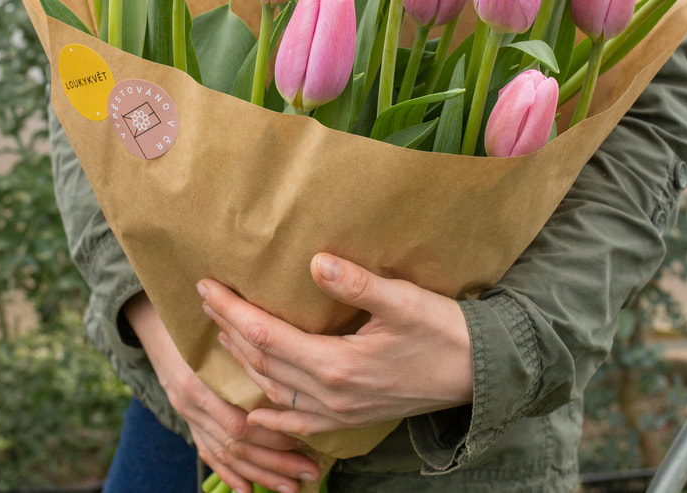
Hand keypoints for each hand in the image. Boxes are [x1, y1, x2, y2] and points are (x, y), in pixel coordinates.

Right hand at [124, 294, 320, 492]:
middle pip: (236, 445)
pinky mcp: (187, 419)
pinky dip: (227, 472)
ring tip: (291, 487)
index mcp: (198, 383)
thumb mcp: (215, 325)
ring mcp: (187, 415)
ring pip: (225, 454)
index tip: (306, 442)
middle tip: (310, 473)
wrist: (151, 318)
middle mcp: (191, 404)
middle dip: (275, 462)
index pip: (239, 424)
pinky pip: (207, 452)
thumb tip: (290, 351)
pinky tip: (247, 489)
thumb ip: (244, 342)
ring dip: (259, 473)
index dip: (272, 437)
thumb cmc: (192, 315)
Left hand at [198, 253, 472, 437]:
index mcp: (336, 365)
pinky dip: (272, 417)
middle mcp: (330, 395)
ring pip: (275, 389)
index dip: (231, 310)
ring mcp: (340, 412)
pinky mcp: (352, 418)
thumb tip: (316, 262)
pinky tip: (255, 414)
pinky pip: (300, 423)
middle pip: (262, 361)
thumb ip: (358, 285)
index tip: (206, 286)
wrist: (481, 374)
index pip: (265, 335)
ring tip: (222, 335)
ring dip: (245, 363)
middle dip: (229, 330)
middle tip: (205, 301)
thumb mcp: (404, 301)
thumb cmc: (445, 331)